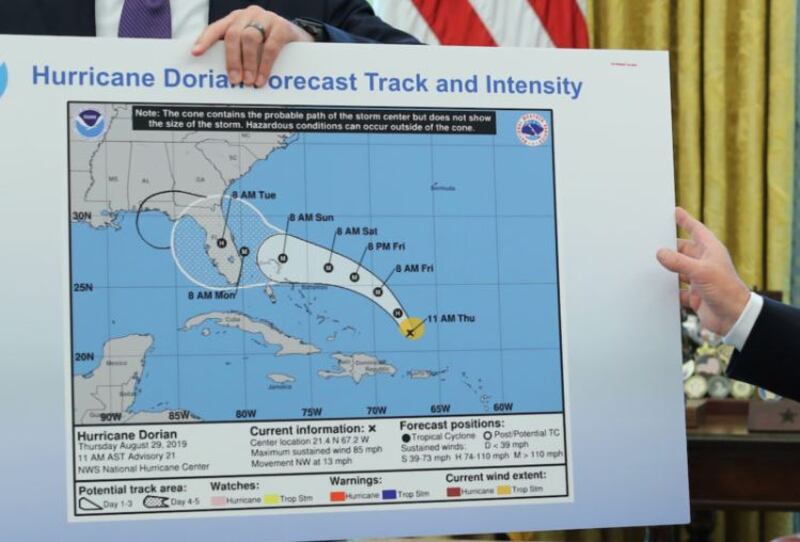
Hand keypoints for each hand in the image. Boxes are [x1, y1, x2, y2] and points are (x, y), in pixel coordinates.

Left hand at [192, 6, 312, 86]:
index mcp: (235, 19)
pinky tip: (262, 78)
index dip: (205, 40)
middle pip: (233, 35)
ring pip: (250, 39)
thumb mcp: (251, 47)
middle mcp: (248, 15)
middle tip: (234, 80)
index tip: (196, 53)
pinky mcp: (282, 26)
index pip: (216, 28)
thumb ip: (237, 53)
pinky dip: (265, 64)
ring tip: (250, 81)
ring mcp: (266, 18)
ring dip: (248, 63)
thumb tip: (226, 77)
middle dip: (232, 60)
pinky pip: (271, 46)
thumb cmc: (270, 45)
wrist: (300, 39)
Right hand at [656, 207, 750, 334]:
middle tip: (653, 241)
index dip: (686, 220)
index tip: (676, 211)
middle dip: (670, 247)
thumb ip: (678, 262)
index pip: (697, 230)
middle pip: (683, 251)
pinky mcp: (695, 295)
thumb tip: (660, 253)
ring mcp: (699, 280)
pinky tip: (658, 289)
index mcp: (711, 251)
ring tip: (650, 265)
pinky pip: (678, 290)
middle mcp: (705, 264)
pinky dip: (669, 290)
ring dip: (667, 269)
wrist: (735, 318)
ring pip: (679, 270)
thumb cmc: (725, 290)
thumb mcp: (700, 272)